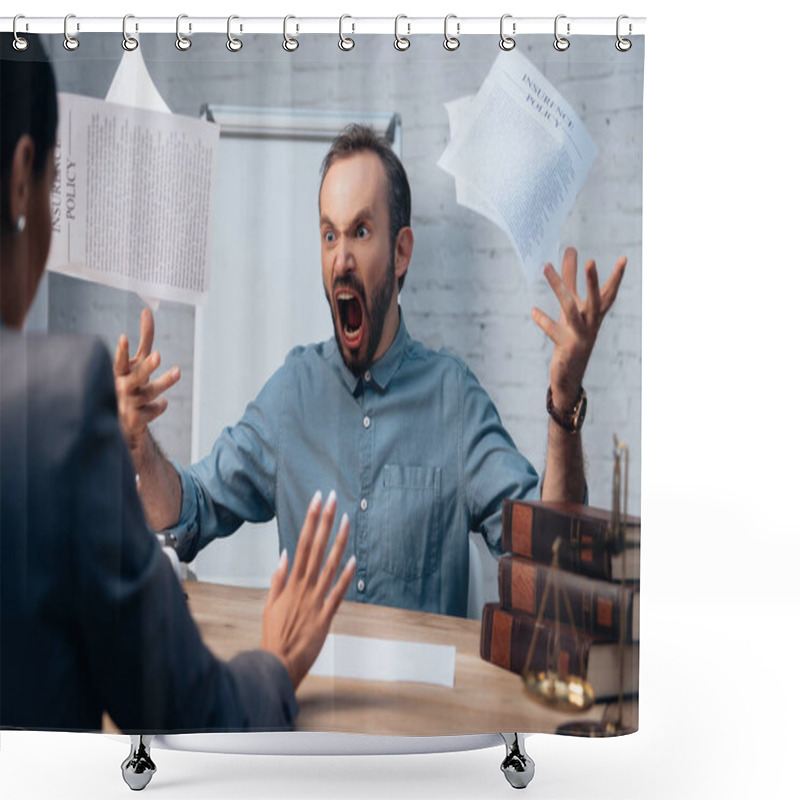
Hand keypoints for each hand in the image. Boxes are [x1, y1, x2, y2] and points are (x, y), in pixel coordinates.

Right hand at [113, 308, 180, 454]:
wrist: (121, 423)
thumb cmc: (132, 383)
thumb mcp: (138, 362)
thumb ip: (144, 339)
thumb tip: (147, 311)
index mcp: (121, 373)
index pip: (120, 361)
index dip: (122, 351)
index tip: (123, 337)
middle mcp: (122, 387)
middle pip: (136, 376)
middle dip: (147, 366)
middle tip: (158, 355)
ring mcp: (129, 404)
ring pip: (149, 392)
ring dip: (164, 381)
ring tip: (178, 370)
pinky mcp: (136, 420)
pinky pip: (152, 411)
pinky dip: (159, 406)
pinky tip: (163, 403)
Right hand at [261, 490, 355, 688]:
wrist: (276, 664)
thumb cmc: (274, 635)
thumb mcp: (269, 604)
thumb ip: (278, 578)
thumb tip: (284, 554)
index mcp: (291, 582)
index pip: (302, 543)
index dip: (311, 520)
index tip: (317, 501)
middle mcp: (304, 587)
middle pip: (316, 547)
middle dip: (325, 521)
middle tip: (333, 498)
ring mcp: (316, 601)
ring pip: (330, 565)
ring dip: (339, 541)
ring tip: (347, 519)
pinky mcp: (326, 617)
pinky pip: (338, 593)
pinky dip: (346, 577)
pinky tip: (354, 559)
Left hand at [532, 247, 625, 408]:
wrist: (569, 375)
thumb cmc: (571, 334)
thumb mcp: (571, 305)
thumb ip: (570, 278)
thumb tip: (571, 249)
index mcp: (595, 315)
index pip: (608, 294)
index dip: (616, 277)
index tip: (624, 258)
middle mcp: (591, 324)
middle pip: (596, 300)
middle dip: (593, 281)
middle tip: (591, 260)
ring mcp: (580, 337)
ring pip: (570, 310)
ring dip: (558, 288)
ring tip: (546, 267)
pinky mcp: (566, 348)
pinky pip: (554, 331)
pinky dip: (543, 320)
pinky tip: (533, 311)